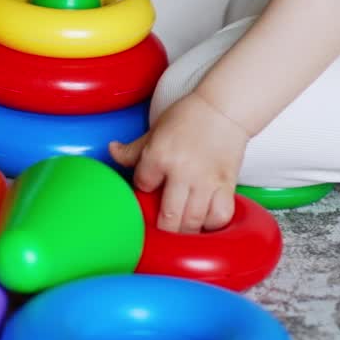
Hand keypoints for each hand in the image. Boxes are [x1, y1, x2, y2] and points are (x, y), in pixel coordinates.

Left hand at [109, 92, 247, 232]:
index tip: (149, 187)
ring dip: (184, 231)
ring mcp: (206, 181)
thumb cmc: (189, 116)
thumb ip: (134, 149)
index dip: (143, 188)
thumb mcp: (156, 129)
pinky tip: (204, 219)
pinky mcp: (226, 185)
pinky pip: (219, 216)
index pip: (143, 185)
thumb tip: (112, 151)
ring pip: (192, 222)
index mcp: (160, 155)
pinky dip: (211, 223)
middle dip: (162, 227)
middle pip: (168, 217)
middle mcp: (182, 172)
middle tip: (160, 225)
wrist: (224, 108)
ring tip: (179, 228)